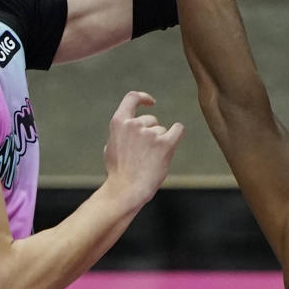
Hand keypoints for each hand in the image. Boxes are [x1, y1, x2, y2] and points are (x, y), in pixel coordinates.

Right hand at [104, 89, 183, 205]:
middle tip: (145, 154)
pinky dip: (177, 132)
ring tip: (150, 160)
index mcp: (119, 123)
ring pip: (162, 130)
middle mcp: (134, 125)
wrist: (126, 189)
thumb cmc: (118, 173)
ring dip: (159, 142)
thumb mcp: (111, 146)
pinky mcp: (165, 144)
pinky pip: (177, 130)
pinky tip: (175, 136)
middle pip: (151, 120)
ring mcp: (150, 134)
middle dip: (151, 133)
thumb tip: (132, 125)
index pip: (131, 98)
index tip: (151, 102)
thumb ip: (122, 132)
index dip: (142, 98)